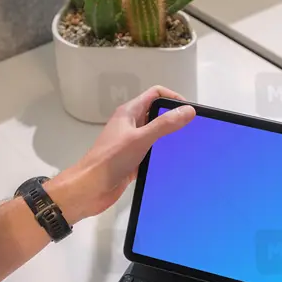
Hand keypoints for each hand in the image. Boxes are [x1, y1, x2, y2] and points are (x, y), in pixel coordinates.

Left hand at [47, 86, 195, 222]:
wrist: (91, 188)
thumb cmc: (109, 160)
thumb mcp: (140, 138)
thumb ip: (164, 124)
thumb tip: (187, 111)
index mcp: (129, 113)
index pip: (155, 94)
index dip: (173, 98)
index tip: (188, 110)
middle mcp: (131, 125)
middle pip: (157, 114)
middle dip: (174, 118)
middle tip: (191, 129)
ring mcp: (131, 143)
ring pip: (156, 134)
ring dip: (169, 138)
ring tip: (186, 145)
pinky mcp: (133, 160)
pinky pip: (152, 152)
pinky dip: (163, 155)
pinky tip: (173, 162)